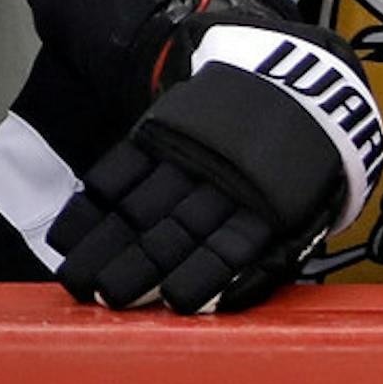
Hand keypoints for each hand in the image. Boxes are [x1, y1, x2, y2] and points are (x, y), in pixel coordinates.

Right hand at [51, 15, 382, 312]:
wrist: (299, 80)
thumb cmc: (303, 164)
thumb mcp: (312, 204)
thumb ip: (277, 254)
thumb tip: (230, 299)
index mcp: (272, 204)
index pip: (228, 252)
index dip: (197, 280)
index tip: (168, 303)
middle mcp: (228, 178)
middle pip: (174, 232)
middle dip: (135, 270)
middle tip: (103, 298)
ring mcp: (193, 150)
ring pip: (142, 203)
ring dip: (105, 243)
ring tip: (75, 277)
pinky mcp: (169, 127)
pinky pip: (123, 165)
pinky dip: (93, 199)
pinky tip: (70, 232)